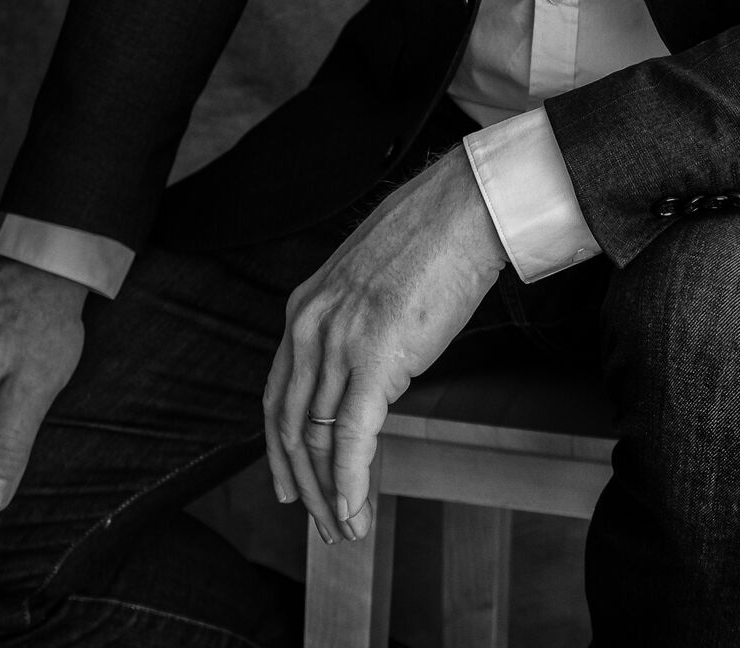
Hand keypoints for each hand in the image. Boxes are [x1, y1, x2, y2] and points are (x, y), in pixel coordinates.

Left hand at [263, 144, 506, 545]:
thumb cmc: (428, 240)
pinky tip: (356, 512)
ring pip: (321, 440)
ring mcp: (340, 342)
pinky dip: (351, 483)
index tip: (288, 488)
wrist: (462, 209)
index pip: (278, 397)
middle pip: (293, 427)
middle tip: (322, 525)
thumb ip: (350, 326)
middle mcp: (310, 328)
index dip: (280, 451)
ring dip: (331, 495)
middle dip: (304, 486)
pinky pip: (354, 437)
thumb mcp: (366, 284)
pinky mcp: (376, 357)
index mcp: (304, 310)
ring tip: (345, 530)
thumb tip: (362, 370)